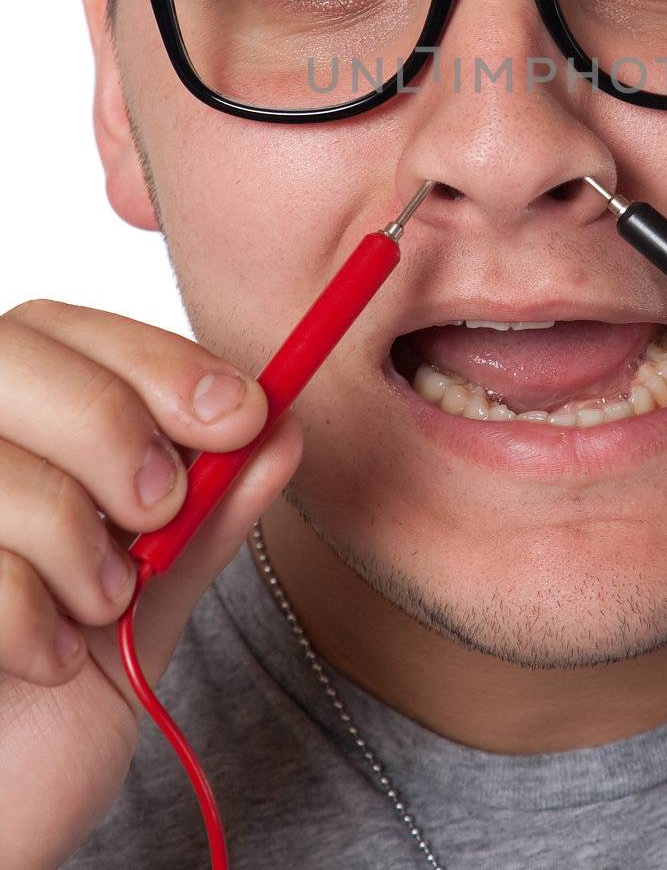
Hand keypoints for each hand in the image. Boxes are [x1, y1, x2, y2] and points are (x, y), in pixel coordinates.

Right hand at [0, 298, 303, 868]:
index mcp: (4, 423)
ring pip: (9, 472)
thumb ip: (207, 510)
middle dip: (117, 428)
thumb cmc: (51, 696)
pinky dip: (37, 625)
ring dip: (84, 549)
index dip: (157, 358)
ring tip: (101, 604)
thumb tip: (282, 425)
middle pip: (20, 357)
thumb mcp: (149, 591)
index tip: (243, 412)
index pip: (62, 327)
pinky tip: (49, 659)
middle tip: (160, 509)